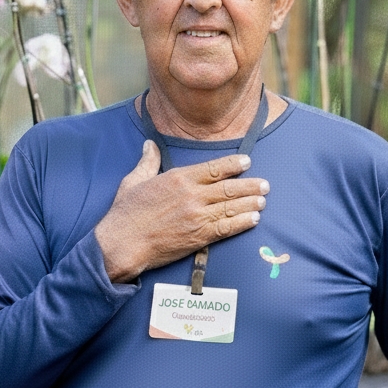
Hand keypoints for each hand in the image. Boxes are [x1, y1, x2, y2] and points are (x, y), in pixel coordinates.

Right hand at [94, 141, 268, 282]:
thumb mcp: (133, 180)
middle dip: (250, 185)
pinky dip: (242, 223)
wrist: (123, 242)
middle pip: (229, 188)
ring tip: (263, 200)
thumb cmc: (125, 212)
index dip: (233, 165)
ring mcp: (197, 217)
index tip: (246, 163)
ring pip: (232, 207)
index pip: (214, 168)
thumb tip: (150, 145)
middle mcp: (192, 196)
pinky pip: (227, 228)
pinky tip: (253, 219)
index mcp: (178, 179)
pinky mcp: (198, 237)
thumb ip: (147, 161)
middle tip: (264, 185)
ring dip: (250, 203)